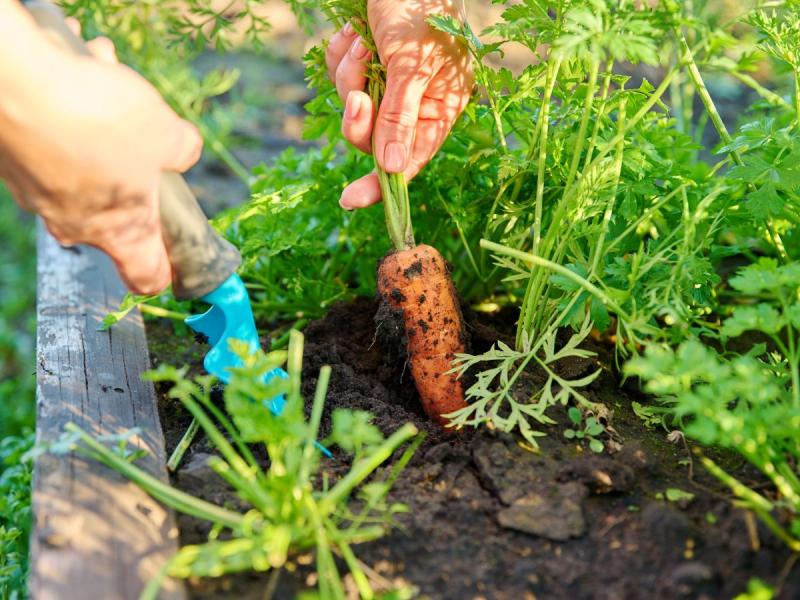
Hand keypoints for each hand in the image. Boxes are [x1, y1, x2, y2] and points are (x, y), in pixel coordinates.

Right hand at [0, 16, 201, 293]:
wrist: (16, 82)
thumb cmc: (98, 121)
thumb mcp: (166, 134)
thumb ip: (183, 151)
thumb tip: (185, 150)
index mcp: (120, 232)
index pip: (146, 276)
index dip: (165, 271)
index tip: (175, 261)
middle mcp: (74, 223)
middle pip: (117, 213)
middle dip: (136, 171)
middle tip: (147, 137)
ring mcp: (38, 193)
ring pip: (85, 164)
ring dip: (102, 127)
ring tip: (110, 80)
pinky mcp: (12, 160)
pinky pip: (53, 137)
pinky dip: (70, 107)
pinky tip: (81, 65)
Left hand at [325, 0, 472, 208]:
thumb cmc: (420, 3)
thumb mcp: (411, 64)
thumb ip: (401, 117)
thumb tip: (395, 169)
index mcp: (441, 106)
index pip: (411, 159)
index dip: (382, 184)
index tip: (350, 199)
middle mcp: (416, 99)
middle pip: (373, 137)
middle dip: (358, 117)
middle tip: (357, 95)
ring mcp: (388, 80)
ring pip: (353, 106)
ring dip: (348, 76)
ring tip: (360, 42)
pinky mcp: (366, 61)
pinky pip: (341, 75)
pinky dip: (340, 56)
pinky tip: (352, 31)